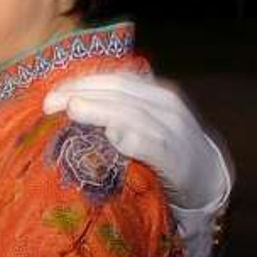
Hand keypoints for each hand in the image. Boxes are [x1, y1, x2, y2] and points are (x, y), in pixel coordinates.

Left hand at [43, 72, 231, 210]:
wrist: (207, 178)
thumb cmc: (162, 148)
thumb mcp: (142, 120)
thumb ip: (113, 108)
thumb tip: (65, 102)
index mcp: (153, 93)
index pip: (113, 79)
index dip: (80, 82)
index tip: (51, 92)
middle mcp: (166, 106)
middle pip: (118, 92)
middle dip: (81, 94)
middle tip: (49, 103)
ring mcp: (174, 131)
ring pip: (132, 114)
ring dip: (100, 110)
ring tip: (73, 110)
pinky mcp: (176, 159)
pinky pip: (151, 144)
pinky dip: (131, 138)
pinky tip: (111, 136)